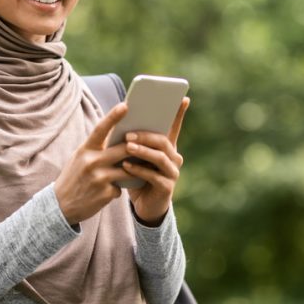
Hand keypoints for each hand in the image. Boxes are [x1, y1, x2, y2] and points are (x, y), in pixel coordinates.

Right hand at [54, 103, 132, 224]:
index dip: (113, 116)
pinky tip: (107, 192)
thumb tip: (121, 139)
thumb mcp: (81, 159)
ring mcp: (99, 178)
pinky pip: (121, 188)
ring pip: (128, 170)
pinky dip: (118, 189)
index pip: (101, 129)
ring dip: (133, 171)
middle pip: (124, 150)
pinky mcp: (106, 194)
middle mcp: (92, 162)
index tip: (125, 105)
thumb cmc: (74, 178)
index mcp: (85, 150)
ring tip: (131, 172)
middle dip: (137, 148)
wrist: (60, 206)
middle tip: (149, 144)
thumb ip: (98, 149)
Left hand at [125, 97, 189, 225]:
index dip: (179, 113)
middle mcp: (174, 157)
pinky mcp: (167, 187)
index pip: (174, 127)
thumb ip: (134, 141)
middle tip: (128, 133)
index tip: (184, 98)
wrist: (144, 205)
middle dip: (146, 135)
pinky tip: (126, 166)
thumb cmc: (138, 176)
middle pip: (163, 141)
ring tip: (127, 146)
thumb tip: (120, 121)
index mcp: (167, 147)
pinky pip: (154, 176)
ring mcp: (172, 172)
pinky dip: (139, 170)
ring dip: (142, 151)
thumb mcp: (136, 156)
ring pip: (160, 157)